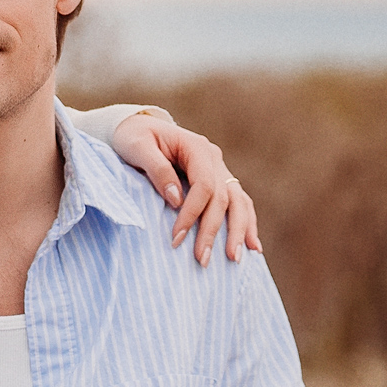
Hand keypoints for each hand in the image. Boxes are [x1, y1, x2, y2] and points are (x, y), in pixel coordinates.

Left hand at [110, 115, 260, 265]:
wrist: (137, 127)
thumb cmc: (133, 137)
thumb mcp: (137, 147)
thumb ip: (157, 169)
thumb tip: (176, 199)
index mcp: (196, 147)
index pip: (204, 185)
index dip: (192, 214)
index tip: (176, 238)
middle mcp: (213, 158)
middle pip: (223, 198)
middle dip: (213, 231)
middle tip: (202, 259)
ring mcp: (219, 169)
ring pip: (238, 202)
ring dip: (239, 231)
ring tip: (234, 259)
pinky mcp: (218, 180)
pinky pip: (239, 203)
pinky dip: (247, 224)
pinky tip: (253, 247)